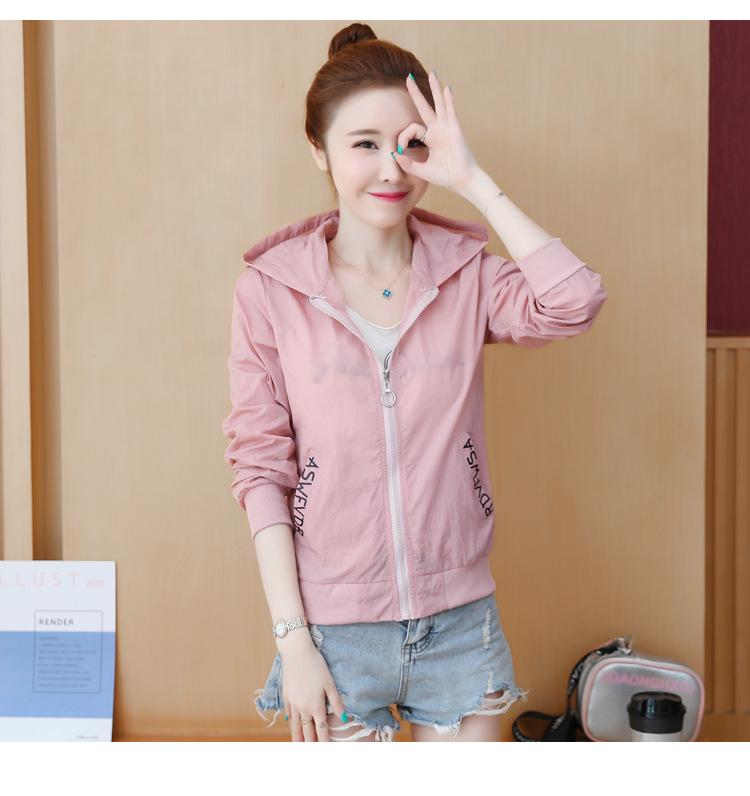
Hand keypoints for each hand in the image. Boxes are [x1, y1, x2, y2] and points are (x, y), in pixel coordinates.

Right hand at [278, 631, 345, 741]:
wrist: (296, 653)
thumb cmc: (316, 665)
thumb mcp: (329, 682)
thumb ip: (336, 701)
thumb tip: (345, 718)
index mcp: (316, 706)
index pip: (321, 730)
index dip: (324, 742)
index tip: (326, 751)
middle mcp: (303, 708)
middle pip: (306, 731)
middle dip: (309, 744)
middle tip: (311, 752)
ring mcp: (292, 703)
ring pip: (294, 725)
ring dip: (297, 737)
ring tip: (298, 746)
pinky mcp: (286, 696)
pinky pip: (288, 713)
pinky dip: (290, 722)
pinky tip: (291, 724)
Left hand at [393, 71, 480, 193]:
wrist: (462, 181)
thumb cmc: (445, 176)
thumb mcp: (421, 170)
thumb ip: (407, 163)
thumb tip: (394, 153)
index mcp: (429, 139)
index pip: (412, 129)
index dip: (403, 138)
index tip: (400, 150)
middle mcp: (437, 130)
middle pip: (424, 107)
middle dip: (416, 93)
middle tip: (408, 78)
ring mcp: (446, 128)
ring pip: (439, 104)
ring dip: (435, 89)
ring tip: (432, 73)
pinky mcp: (454, 129)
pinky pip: (450, 111)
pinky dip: (448, 100)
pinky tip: (446, 88)